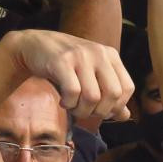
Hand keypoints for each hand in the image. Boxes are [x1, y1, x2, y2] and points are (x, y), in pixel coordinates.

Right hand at [7, 29, 133, 120]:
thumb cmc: (67, 64)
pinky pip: (73, 92)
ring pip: (93, 97)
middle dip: (101, 111)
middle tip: (87, 112)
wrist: (34, 45)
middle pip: (113, 94)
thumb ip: (109, 93)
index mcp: (111, 55)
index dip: (118, 106)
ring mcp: (80, 55)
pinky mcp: (61, 61)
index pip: (128, 88)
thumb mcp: (93, 74)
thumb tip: (125, 116)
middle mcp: (99, 53)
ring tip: (73, 107)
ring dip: (83, 111)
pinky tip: (64, 102)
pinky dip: (69, 104)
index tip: (103, 111)